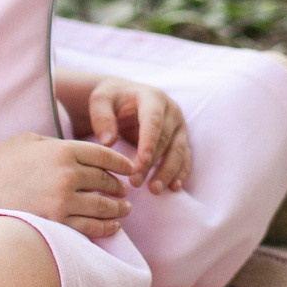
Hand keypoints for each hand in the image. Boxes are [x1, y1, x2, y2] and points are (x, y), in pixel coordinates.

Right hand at [0, 132, 136, 238]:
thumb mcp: (31, 141)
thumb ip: (61, 144)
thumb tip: (85, 154)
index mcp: (62, 149)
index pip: (104, 156)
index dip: (121, 163)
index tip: (129, 169)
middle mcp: (66, 174)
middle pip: (106, 181)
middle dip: (119, 187)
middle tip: (125, 192)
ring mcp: (61, 201)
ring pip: (103, 207)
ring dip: (119, 209)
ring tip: (125, 210)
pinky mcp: (55, 223)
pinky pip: (90, 227)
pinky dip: (106, 227)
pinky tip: (113, 227)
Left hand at [86, 76, 192, 195]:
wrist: (125, 96)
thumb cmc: (112, 99)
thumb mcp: (100, 100)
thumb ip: (101, 117)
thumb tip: (108, 142)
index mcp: (152, 98)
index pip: (154, 121)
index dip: (149, 142)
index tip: (142, 162)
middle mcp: (171, 110)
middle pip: (165, 140)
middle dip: (152, 163)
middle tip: (135, 183)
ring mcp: (179, 125)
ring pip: (179, 151)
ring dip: (168, 172)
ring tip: (153, 190)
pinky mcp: (181, 138)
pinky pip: (186, 157)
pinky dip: (181, 172)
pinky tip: (173, 187)